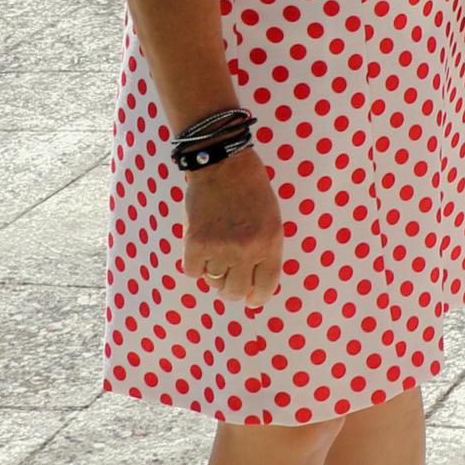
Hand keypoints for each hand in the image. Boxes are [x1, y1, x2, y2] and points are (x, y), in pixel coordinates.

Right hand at [180, 154, 284, 307]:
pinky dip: (195, 263)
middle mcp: (246, 250)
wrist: (223, 165)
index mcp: (270, 244)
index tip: (251, 299)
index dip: (257, 298)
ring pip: (213, 282)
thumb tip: (253, 288)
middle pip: (235, 292)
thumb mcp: (271, 221)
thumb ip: (266, 252)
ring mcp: (219, 248)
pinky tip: (201, 244)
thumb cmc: (251, 191)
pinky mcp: (195, 243)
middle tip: (228, 279)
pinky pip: (193, 272)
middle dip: (232, 289)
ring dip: (214, 270)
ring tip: (217, 248)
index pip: (266, 287)